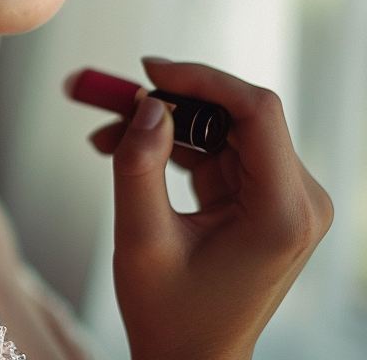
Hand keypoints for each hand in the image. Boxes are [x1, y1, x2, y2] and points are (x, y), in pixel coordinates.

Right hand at [88, 58, 331, 359]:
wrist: (191, 359)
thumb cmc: (172, 315)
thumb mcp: (142, 241)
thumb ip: (139, 167)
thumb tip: (147, 106)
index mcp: (282, 213)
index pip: (257, 112)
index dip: (201, 79)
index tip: (147, 70)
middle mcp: (297, 200)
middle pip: (236, 115)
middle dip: (169, 102)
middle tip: (105, 100)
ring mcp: (282, 200)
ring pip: (220, 128)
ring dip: (163, 125)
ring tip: (104, 135)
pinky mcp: (262, 200)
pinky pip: (216, 150)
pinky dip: (171, 146)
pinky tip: (125, 151)